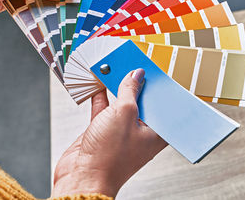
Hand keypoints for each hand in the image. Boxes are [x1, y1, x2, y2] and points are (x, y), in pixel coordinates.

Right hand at [52, 69, 166, 197]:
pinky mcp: (103, 130)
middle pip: (141, 102)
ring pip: (122, 103)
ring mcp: (120, 131)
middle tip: (135, 66)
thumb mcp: (124, 114)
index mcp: (155, 133)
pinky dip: (101, 95)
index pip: (162, 106)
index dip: (160, 89)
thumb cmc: (109, 157)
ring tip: (117, 69)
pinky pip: (104, 108)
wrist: (81, 177)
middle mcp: (140, 131)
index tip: (157, 73)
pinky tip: (100, 82)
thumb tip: (135, 75)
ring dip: (117, 87)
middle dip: (137, 84)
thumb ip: (130, 91)